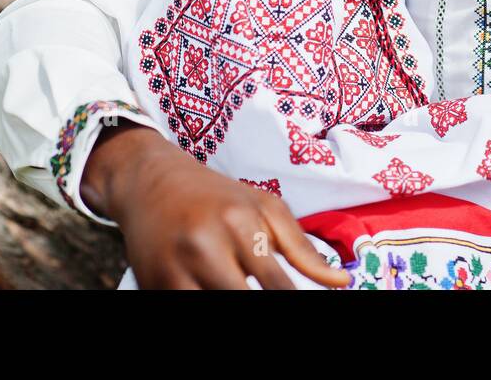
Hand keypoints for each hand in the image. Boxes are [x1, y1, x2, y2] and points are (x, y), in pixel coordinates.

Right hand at [82, 124, 349, 289]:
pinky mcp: (152, 283)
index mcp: (239, 222)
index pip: (277, 284)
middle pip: (242, 300)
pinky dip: (206, 301)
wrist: (150, 181)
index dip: (290, 301)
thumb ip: (302, 248)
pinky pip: (185, 305)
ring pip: (213, 307)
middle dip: (262, 307)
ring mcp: (174, 268)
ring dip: (232, 303)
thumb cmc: (216, 196)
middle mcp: (205, 245)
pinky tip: (215, 289)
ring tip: (238, 286)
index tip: (304, 308)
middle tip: (276, 304)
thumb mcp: (264, 208)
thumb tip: (340, 283)